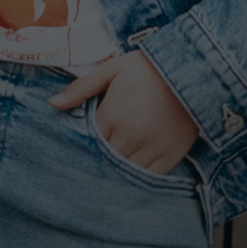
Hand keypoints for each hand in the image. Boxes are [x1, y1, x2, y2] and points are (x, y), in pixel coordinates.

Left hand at [49, 50, 198, 174]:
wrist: (194, 72)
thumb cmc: (149, 68)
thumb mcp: (112, 70)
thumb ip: (82, 88)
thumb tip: (52, 103)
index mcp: (111, 115)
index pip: (86, 141)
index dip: (80, 144)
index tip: (77, 145)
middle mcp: (129, 137)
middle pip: (103, 160)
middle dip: (95, 161)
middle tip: (87, 164)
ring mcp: (150, 149)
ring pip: (123, 173)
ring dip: (114, 173)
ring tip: (105, 173)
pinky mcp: (170, 156)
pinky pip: (149, 178)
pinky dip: (138, 179)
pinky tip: (129, 176)